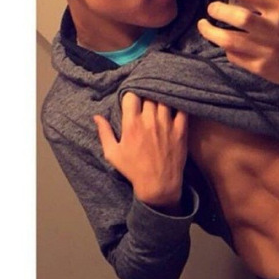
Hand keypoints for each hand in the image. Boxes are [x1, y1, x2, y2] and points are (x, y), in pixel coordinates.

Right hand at [94, 92, 187, 211]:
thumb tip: (96, 116)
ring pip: (164, 99)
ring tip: (159, 99)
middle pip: (149, 95)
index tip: (132, 98)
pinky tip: (175, 104)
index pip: (131, 96)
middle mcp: (149, 121)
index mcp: (132, 125)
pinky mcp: (180, 130)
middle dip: (146, 94)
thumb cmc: (133, 170)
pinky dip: (178, 104)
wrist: (158, 184)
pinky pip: (182, 109)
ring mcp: (166, 124)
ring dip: (161, 97)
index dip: (131, 94)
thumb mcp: (112, 153)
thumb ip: (104, 133)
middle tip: (146, 97)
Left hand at [197, 0, 278, 86]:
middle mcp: (273, 28)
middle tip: (211, 9)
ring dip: (211, 32)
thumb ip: (264, 3)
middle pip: (237, 17)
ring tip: (204, 26)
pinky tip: (225, 44)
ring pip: (230, 40)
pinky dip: (226, 49)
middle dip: (217, 10)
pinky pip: (235, 56)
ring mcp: (266, 49)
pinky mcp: (260, 67)